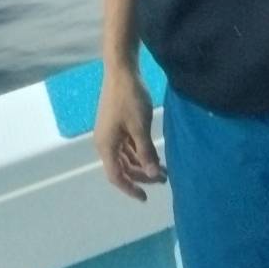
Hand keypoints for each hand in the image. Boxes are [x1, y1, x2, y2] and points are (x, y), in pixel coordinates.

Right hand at [93, 62, 166, 200]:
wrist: (122, 71)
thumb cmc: (130, 99)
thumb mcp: (140, 127)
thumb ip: (146, 152)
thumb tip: (152, 175)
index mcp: (106, 146)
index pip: (116, 176)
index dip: (130, 188)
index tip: (145, 197)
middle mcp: (105, 143)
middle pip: (122, 167)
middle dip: (141, 175)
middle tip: (163, 179)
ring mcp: (111, 133)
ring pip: (126, 157)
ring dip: (142, 164)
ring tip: (163, 169)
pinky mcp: (117, 125)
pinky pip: (128, 145)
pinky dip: (140, 152)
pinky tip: (154, 154)